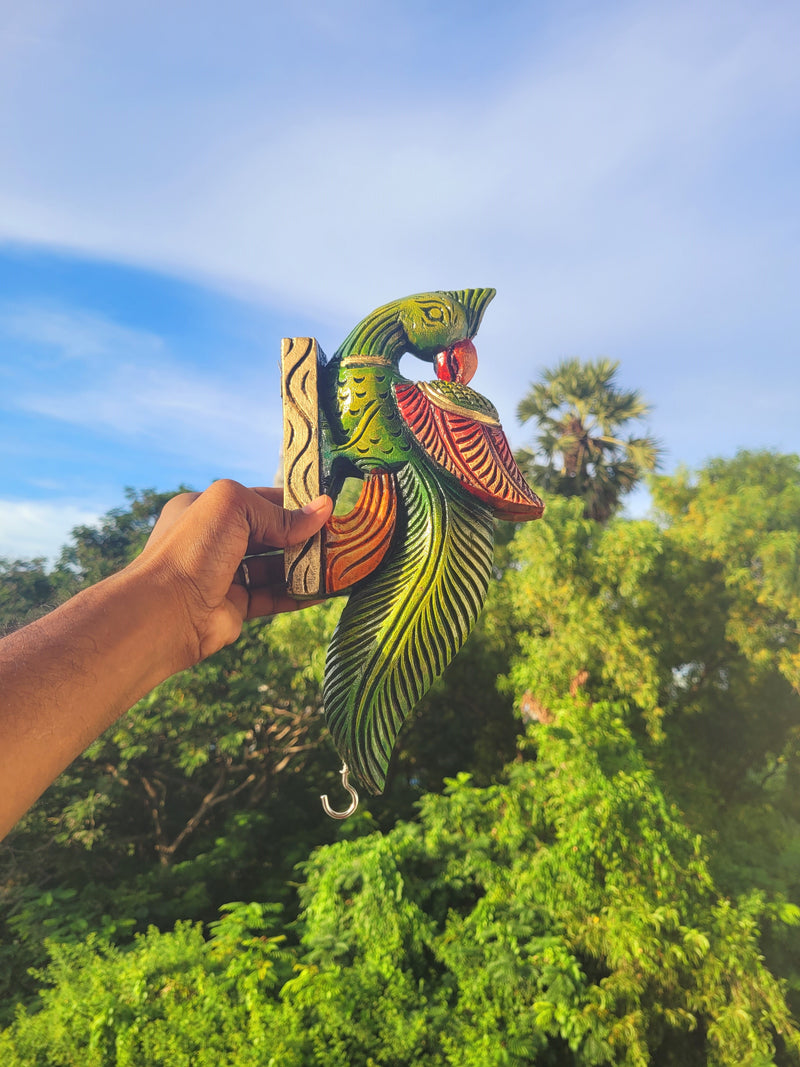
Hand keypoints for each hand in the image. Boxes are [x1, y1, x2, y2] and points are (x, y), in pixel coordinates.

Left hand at [136, 480, 332, 665]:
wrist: (165, 612)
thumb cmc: (193, 548)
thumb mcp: (234, 509)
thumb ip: (279, 512)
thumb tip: (323, 509)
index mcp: (208, 509)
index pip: (258, 500)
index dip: (292, 503)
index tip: (327, 506)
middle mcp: (215, 541)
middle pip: (269, 535)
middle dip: (303, 535)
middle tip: (340, 536)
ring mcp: (225, 576)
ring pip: (274, 567)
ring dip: (305, 564)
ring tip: (340, 561)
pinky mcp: (236, 607)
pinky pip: (274, 596)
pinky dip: (300, 593)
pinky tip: (326, 589)